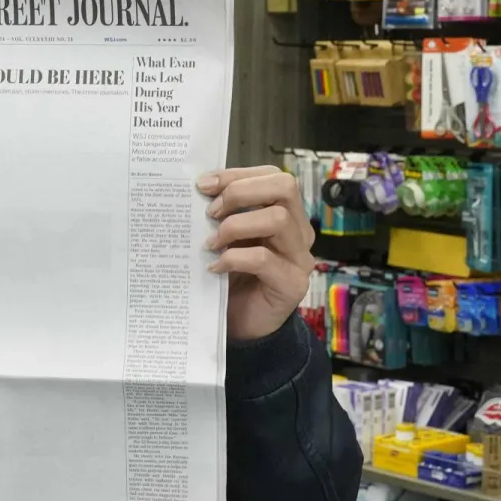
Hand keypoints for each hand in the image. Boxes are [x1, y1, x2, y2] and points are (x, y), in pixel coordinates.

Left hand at [199, 166, 314, 342]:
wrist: (242, 325)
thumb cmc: (233, 277)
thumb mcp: (226, 238)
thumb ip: (222, 214)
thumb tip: (200, 188)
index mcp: (285, 212)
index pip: (272, 176)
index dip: (237, 175)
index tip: (203, 185)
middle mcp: (298, 230)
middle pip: (284, 187)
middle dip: (241, 192)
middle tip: (210, 212)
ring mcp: (300, 257)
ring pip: (277, 219)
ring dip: (236, 226)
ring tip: (211, 243)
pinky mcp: (292, 284)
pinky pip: (264, 259)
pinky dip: (234, 258)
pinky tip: (215, 268)